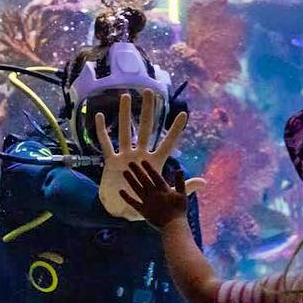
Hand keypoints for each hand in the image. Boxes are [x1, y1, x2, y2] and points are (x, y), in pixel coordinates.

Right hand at [95, 89, 204, 220]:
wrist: (122, 211)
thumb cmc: (145, 205)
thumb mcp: (165, 196)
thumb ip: (182, 187)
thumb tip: (204, 182)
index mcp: (155, 162)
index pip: (168, 143)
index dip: (176, 130)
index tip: (184, 114)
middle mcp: (141, 155)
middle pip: (146, 128)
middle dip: (148, 110)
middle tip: (149, 92)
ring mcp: (125, 156)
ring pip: (125, 131)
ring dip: (125, 114)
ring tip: (126, 96)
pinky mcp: (111, 161)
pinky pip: (105, 143)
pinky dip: (101, 130)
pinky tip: (99, 116)